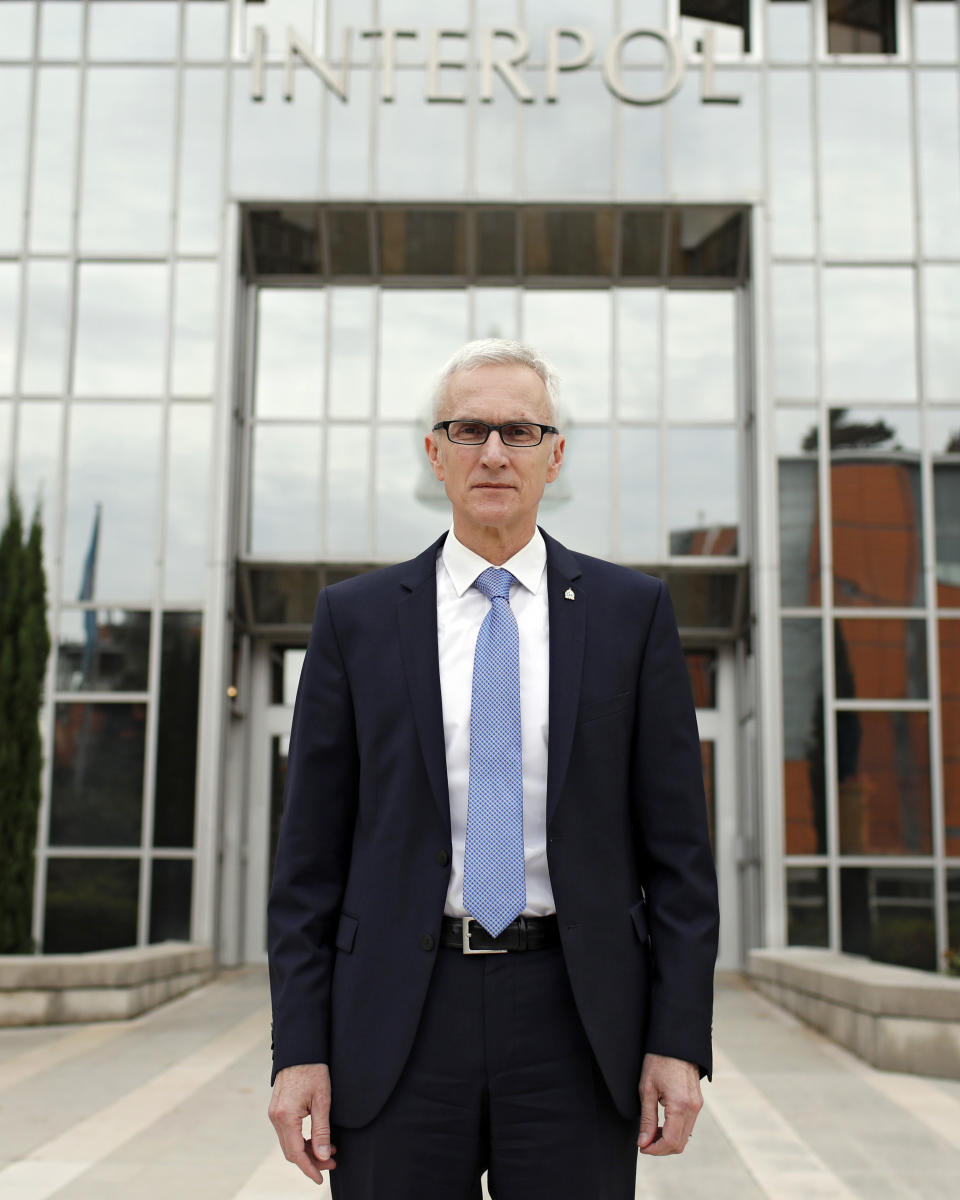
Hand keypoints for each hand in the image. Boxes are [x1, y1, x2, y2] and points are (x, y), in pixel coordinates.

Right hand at [268, 1062, 336, 1183]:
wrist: (301, 1048)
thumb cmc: (314, 1070)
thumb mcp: (322, 1100)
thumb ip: (322, 1130)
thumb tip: (323, 1156)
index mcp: (285, 1116)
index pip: (296, 1153)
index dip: (309, 1168)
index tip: (322, 1178)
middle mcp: (275, 1117)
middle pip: (291, 1151)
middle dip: (311, 1161)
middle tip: (332, 1163)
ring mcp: (274, 1113)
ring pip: (289, 1142)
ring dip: (308, 1150)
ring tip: (330, 1151)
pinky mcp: (278, 1109)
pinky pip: (288, 1132)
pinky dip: (302, 1139)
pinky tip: (318, 1139)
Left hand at [636, 1052, 701, 1155]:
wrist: (675, 1042)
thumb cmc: (658, 1061)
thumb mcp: (647, 1089)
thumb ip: (647, 1119)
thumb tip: (643, 1142)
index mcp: (681, 1105)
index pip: (671, 1141)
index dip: (655, 1149)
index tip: (641, 1147)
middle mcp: (693, 1108)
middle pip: (680, 1143)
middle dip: (661, 1148)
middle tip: (644, 1142)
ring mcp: (698, 1105)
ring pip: (685, 1136)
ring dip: (668, 1140)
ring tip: (650, 1133)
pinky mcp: (697, 1102)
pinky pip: (688, 1125)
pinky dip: (675, 1131)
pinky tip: (661, 1125)